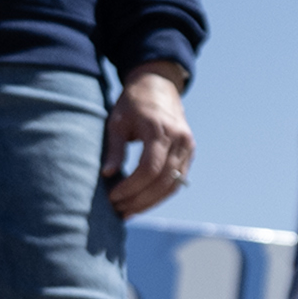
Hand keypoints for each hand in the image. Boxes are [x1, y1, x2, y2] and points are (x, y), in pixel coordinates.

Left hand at [104, 64, 194, 218]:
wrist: (159, 86)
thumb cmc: (133, 103)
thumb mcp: (117, 122)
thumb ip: (115, 149)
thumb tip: (107, 174)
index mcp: (160, 129)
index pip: (149, 168)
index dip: (131, 187)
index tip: (113, 196)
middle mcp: (180, 139)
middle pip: (163, 181)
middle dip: (139, 199)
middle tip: (119, 210)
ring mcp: (188, 147)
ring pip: (173, 185)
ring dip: (151, 202)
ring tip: (129, 212)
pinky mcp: (190, 153)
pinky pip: (178, 181)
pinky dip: (161, 194)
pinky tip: (143, 202)